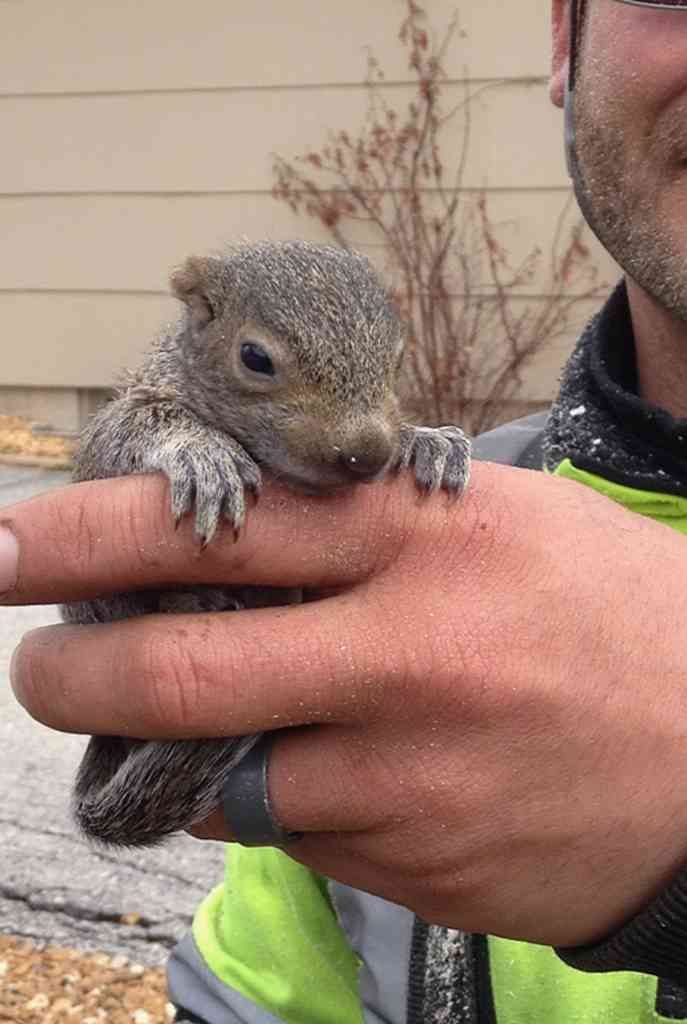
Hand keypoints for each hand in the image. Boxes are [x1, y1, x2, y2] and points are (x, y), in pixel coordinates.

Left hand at [3, 464, 686, 947]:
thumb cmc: (598, 609)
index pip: (221, 520)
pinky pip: (298, 832)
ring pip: (228, 774)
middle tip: (36, 669)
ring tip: (212, 719)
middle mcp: (408, 653)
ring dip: (187, 751)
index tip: (9, 540)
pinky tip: (329, 768)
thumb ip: (361, 531)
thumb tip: (225, 546)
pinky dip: (277, 799)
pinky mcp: (420, 862)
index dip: (91, 530)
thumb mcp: (494, 523)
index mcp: (425, 537)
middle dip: (75, 673)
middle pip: (183, 667)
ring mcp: (412, 773)